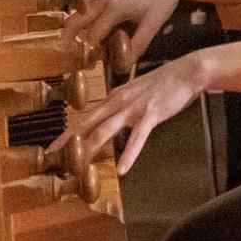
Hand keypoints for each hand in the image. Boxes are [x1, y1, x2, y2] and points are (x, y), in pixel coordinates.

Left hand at [50, 55, 203, 173]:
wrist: (188, 71)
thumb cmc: (167, 82)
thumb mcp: (139, 92)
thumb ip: (126, 104)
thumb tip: (117, 117)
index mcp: (115, 97)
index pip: (86, 117)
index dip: (69, 132)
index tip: (56, 145)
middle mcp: (119, 102)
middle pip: (87, 123)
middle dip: (68, 139)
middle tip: (52, 154)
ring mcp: (134, 108)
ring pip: (105, 130)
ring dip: (89, 147)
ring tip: (78, 165)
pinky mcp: (151, 114)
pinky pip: (137, 137)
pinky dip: (129, 154)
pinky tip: (124, 168)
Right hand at [63, 0, 182, 57]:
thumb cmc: (161, 1)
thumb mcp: (153, 24)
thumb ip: (138, 44)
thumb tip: (125, 64)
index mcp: (113, 8)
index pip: (92, 35)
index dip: (89, 51)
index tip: (91, 64)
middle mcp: (103, 2)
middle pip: (74, 21)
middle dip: (69, 39)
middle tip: (72, 57)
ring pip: (79, 17)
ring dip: (76, 32)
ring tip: (81, 50)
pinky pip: (89, 14)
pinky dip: (85, 26)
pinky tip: (94, 38)